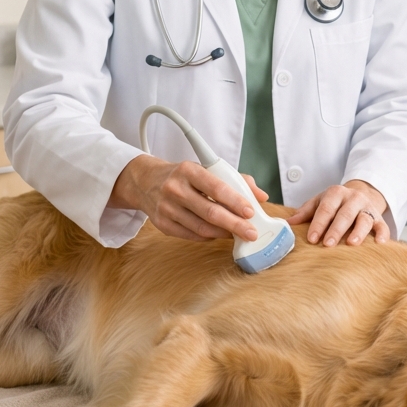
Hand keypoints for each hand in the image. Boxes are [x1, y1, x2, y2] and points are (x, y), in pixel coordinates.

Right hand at [109, 153, 267, 241]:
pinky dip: (209, 237)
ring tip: (238, 234)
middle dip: (234, 224)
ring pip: (201, 227)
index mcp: (189, 170)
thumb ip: (236, 180)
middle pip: (210, 212)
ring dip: (223, 233)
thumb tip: (261, 196)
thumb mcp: (206, 170)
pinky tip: (219, 234)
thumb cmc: (184, 176)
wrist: (146, 182)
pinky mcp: (162, 224)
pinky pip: (191, 235)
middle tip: (251, 233)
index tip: (250, 212)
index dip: (235, 201)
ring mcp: (166, 208)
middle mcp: (175, 189)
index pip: (216, 187)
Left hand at [288, 179, 388, 246]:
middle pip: (345, 214)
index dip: (318, 223)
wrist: (361, 194)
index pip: (326, 208)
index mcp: (336, 193)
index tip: (311, 238)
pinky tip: (379, 243)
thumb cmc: (335, 203)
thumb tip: (289, 223)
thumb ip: (306, 211)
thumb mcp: (320, 201)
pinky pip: (383, 226)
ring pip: (364, 219)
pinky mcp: (379, 218)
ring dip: (358, 232)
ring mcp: (367, 208)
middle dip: (336, 229)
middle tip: (328, 244)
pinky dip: (383, 234)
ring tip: (352, 244)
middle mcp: (353, 199)